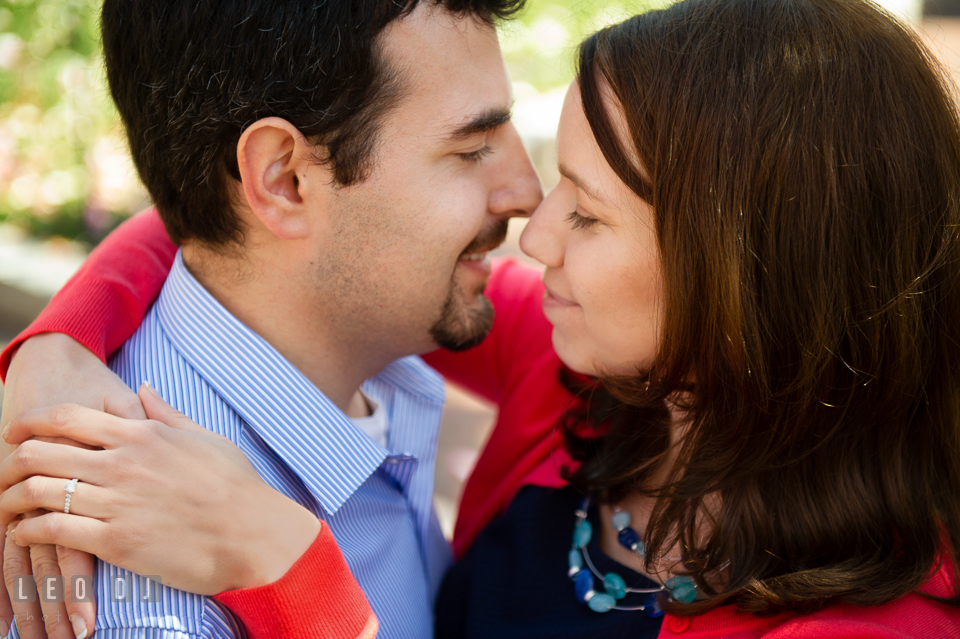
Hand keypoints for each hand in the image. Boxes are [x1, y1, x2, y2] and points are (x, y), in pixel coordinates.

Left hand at [0, 384, 320, 594]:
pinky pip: (53, 531)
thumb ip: (166, 414)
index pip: (67, 417)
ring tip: (7, 505)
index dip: (30, 421)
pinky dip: (27, 530)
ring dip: (13, 497)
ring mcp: (118, 502)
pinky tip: (24, 532)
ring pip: (39, 491)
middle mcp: (124, 464)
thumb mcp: (204, 438)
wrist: (254, 534)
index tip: (15, 430)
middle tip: (5, 471)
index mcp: (142, 435)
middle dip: (11, 459)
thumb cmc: (236, 486)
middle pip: (41, 451)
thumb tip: (143, 389)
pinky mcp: (115, 542)